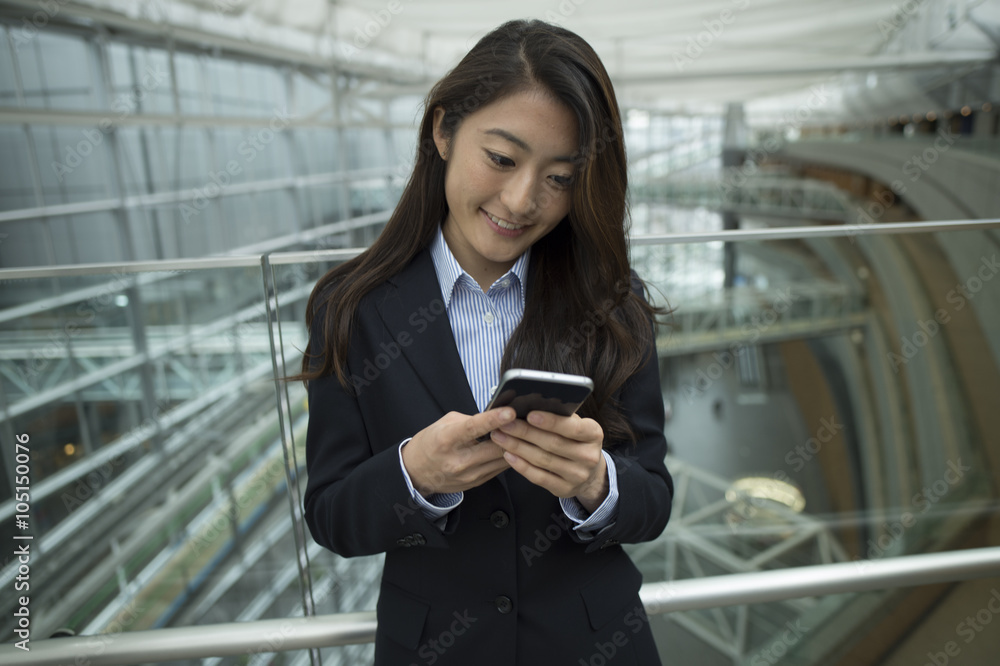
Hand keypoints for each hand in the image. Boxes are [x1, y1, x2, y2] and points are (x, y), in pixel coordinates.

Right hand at [402, 408, 515, 495]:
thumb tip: (496, 415)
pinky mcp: (477, 483)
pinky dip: (507, 456)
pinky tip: (511, 447)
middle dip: (512, 433)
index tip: (510, 412)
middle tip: (523, 420)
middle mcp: (458, 460)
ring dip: (514, 446)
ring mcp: (469, 475)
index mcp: (447, 439)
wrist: (417, 471)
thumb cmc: (431, 443)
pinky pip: (500, 468)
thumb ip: (471, 419)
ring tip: (519, 433)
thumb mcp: (445, 423)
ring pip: (503, 459)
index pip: (473, 428)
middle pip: (495, 447)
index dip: (494, 419)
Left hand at [490, 411, 608, 512]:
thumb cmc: (576, 440)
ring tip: (500, 436)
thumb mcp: (576, 425)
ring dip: (518, 447)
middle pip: (553, 443)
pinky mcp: (564, 489)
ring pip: (543, 460)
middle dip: (525, 432)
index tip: (529, 414)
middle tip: (505, 423)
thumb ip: (560, 416)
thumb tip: (531, 405)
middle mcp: (589, 456)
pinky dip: (521, 466)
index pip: (572, 427)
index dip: (550, 421)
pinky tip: (508, 455)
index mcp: (594, 434)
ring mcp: (577, 475)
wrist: (589, 473)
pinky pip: (539, 477)